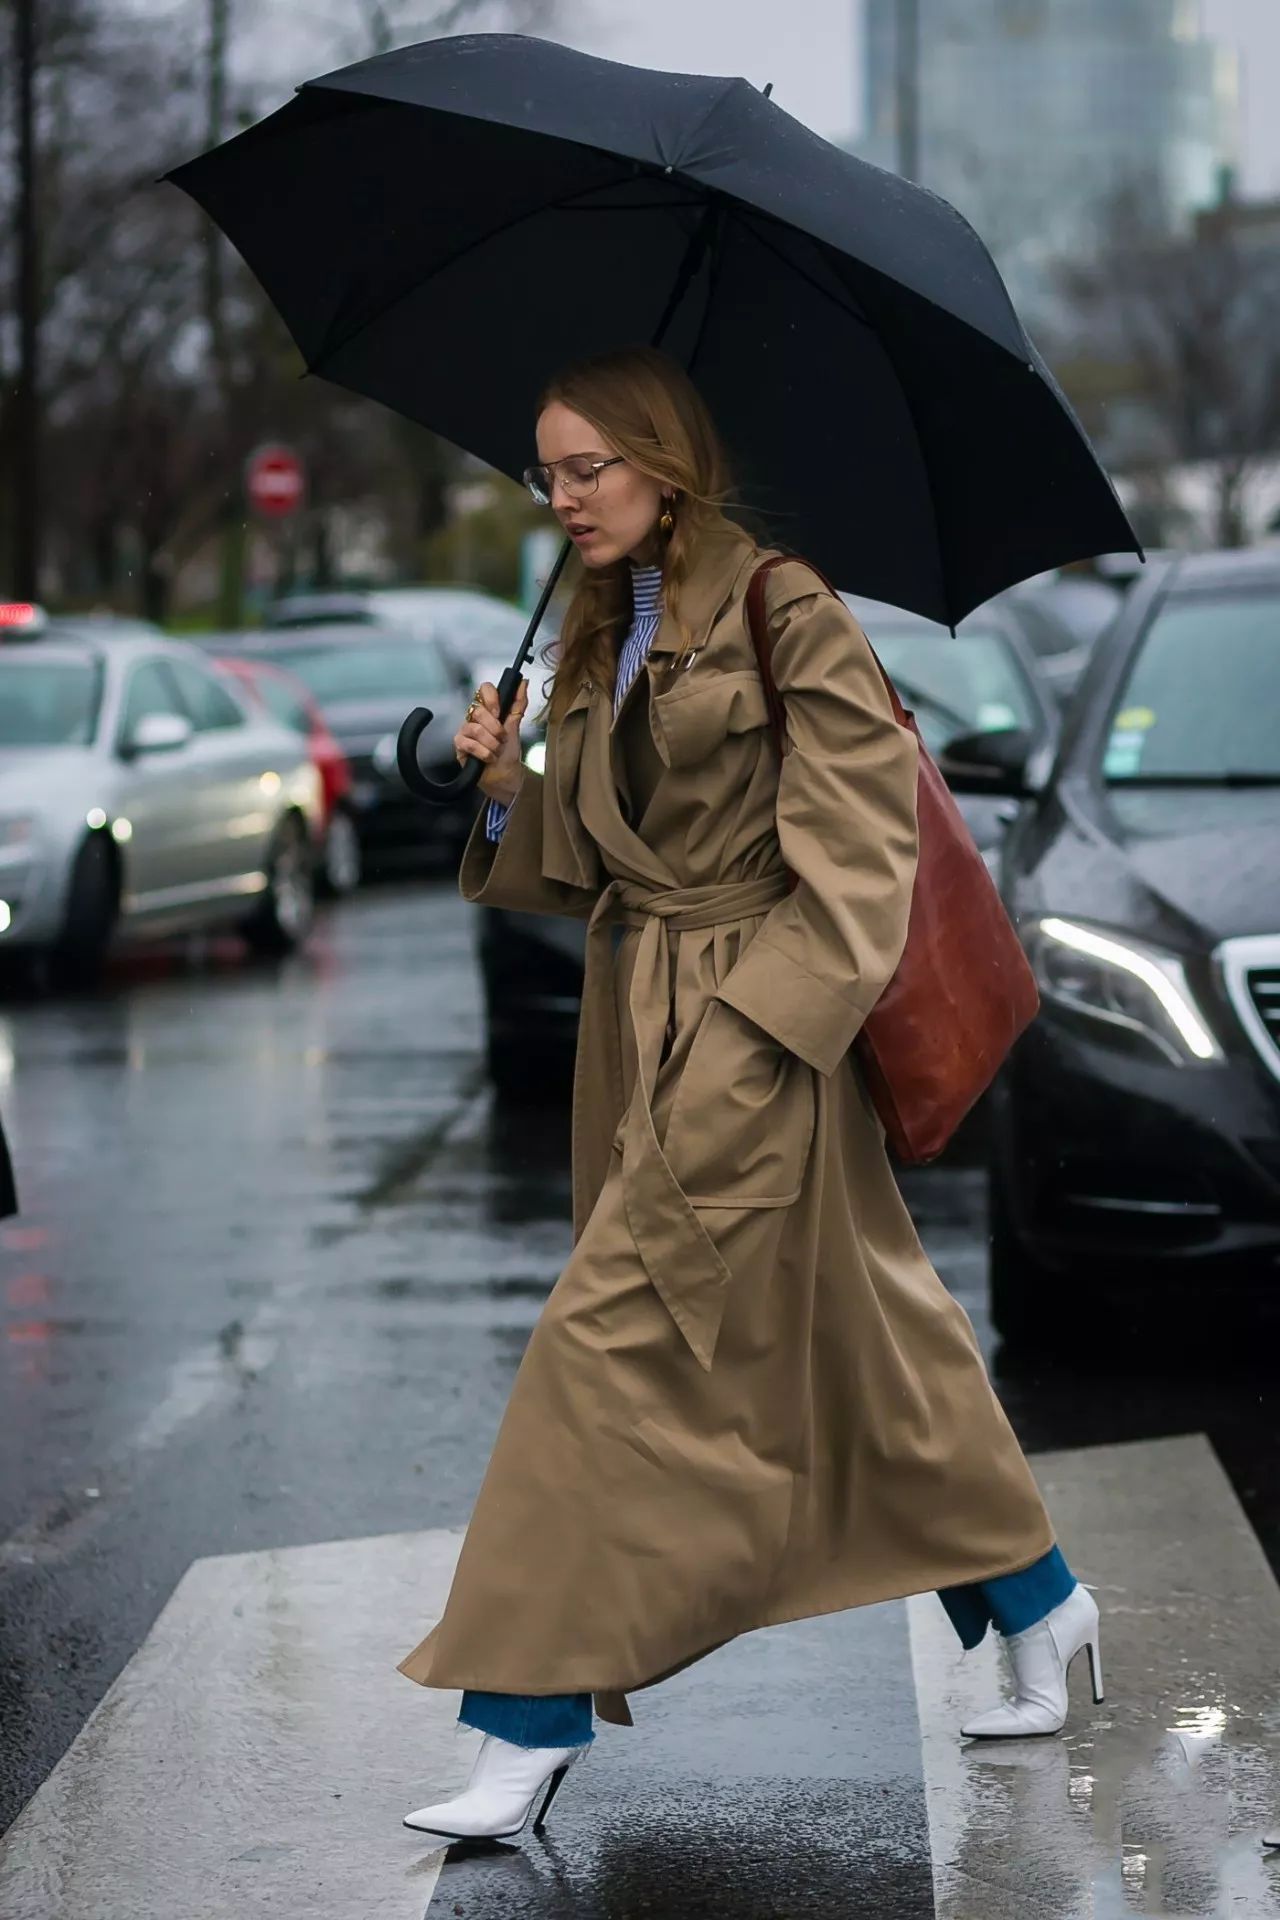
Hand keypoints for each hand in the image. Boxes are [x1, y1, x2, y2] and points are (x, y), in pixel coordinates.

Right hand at [454, 679, 529, 802]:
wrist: (505, 775)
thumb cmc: (508, 752)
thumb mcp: (516, 726)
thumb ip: (519, 703)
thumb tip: (524, 683)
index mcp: (488, 709)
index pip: (484, 690)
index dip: (492, 699)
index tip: (500, 713)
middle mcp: (474, 717)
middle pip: (479, 711)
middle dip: (495, 729)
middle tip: (502, 739)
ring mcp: (465, 730)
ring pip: (475, 729)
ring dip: (491, 743)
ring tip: (496, 751)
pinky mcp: (459, 745)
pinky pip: (469, 743)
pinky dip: (483, 752)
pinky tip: (488, 758)